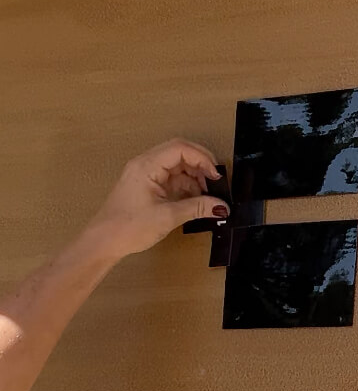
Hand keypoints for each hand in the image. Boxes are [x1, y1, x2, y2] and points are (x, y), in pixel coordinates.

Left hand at [86, 140, 225, 259]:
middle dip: (200, 164)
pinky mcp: (147, 185)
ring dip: (194, 176)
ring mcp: (146, 174)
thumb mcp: (167, 216)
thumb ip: (197, 207)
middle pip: (179, 152)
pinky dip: (186, 185)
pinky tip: (196, 199)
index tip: (216, 175)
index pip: (180, 148)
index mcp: (147, 165)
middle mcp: (145, 164)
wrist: (103, 242)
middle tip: (216, 181)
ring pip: (177, 165)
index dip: (202, 158)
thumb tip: (221, 206)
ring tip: (208, 194)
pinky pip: (171, 178)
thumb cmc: (128, 227)